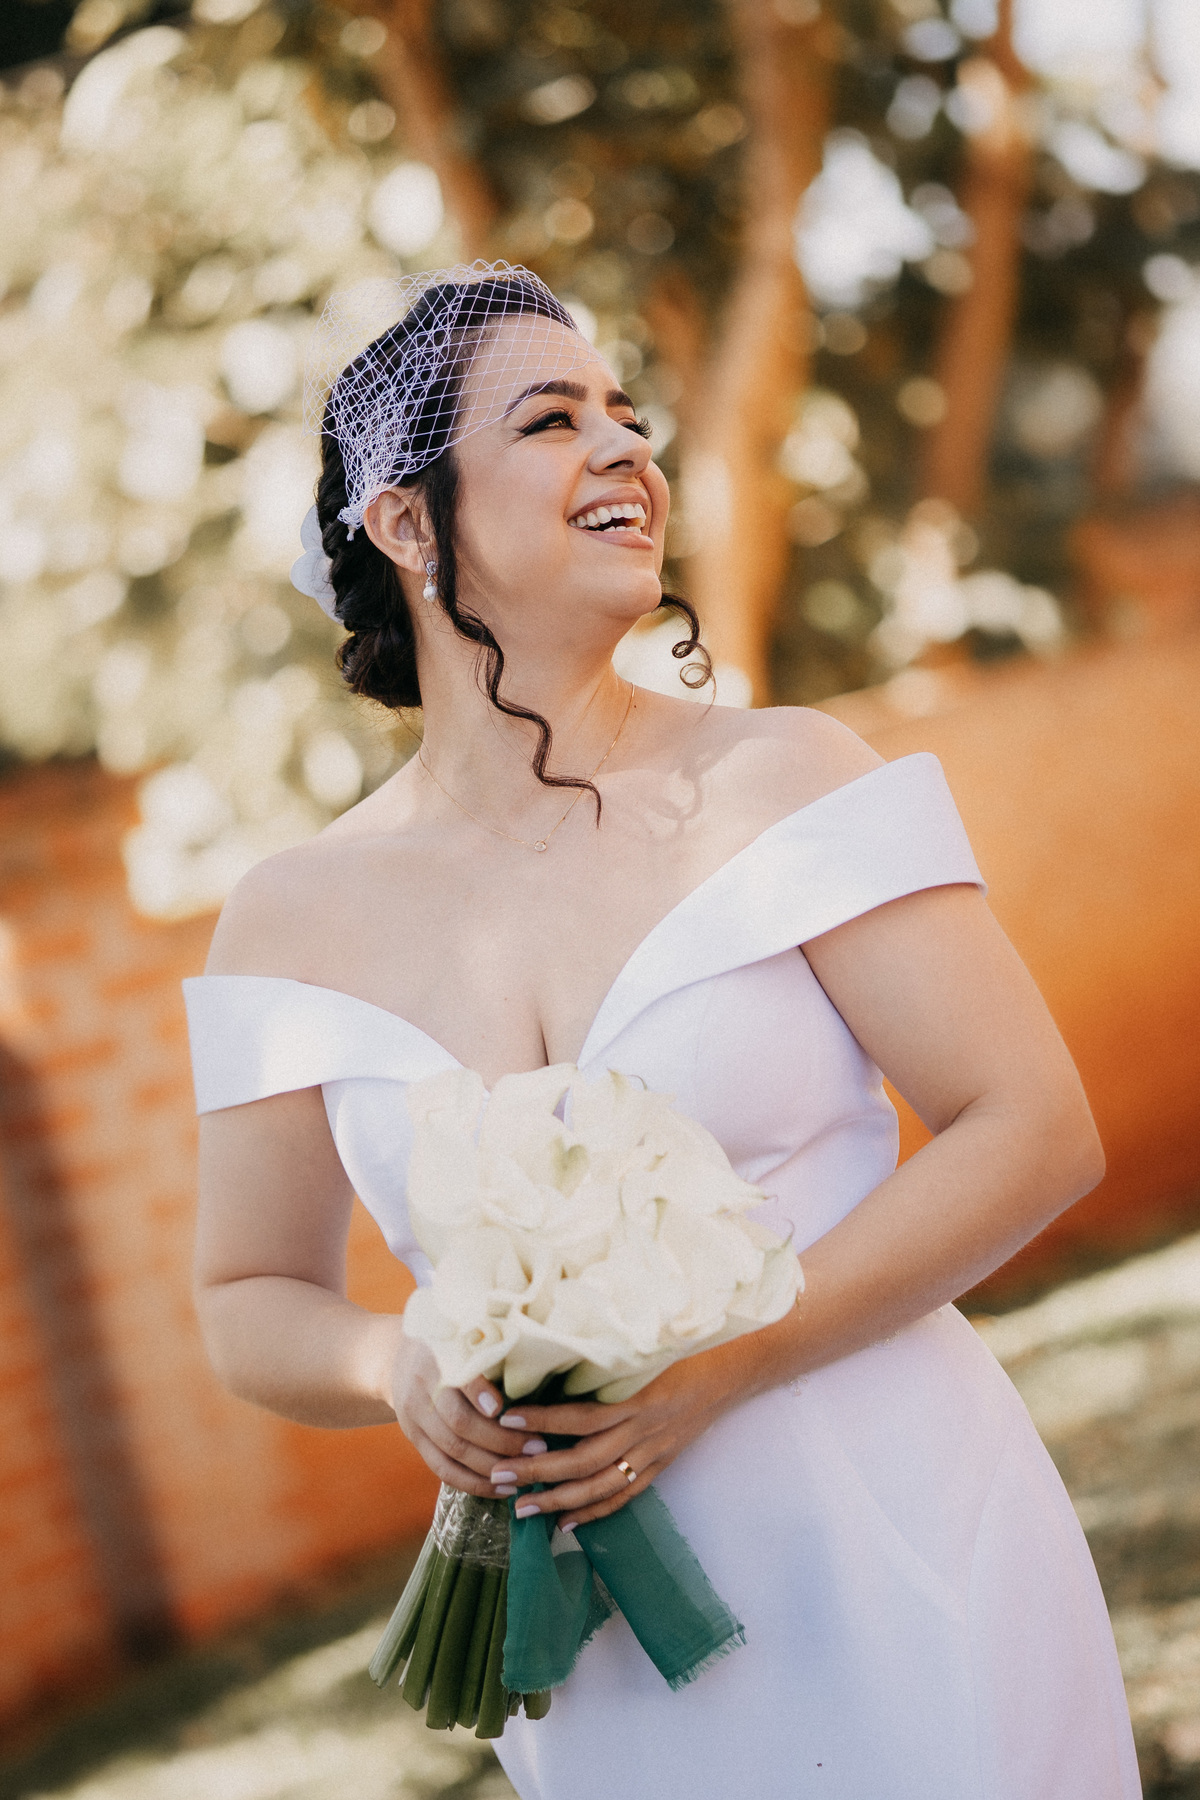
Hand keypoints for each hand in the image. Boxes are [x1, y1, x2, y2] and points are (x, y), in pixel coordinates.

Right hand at [389, 1336, 545, 1495]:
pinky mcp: (415, 1440)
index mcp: (437, 1355)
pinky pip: (443, 1469)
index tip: (502, 1409)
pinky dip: (473, 1483)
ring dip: (492, 1466)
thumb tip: (541, 1363)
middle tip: (538, 1446)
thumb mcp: (462, 1332)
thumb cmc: (448, 1343)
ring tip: (527, 1471)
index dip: (477, 1393)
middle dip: (501, 1440)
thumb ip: (490, 1345)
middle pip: (458, 1422)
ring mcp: (414, 1418)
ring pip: (452, 1451)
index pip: (456, 1375)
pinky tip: (502, 1488)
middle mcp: (421, 1387)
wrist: (394, 1358)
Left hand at [483, 1341, 752, 1530]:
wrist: (732, 1373)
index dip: (543, 1419)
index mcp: (638, 1400)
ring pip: (600, 1486)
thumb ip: (608, 1361)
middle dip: (537, 1470)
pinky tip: (565, 1524)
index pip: (581, 1416)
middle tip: (498, 1476)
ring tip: (522, 1509)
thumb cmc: (686, 1352)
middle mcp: (644, 1432)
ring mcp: (653, 1454)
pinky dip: (593, 1513)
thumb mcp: (648, 1349)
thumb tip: (554, 1358)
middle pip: (583, 1460)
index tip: (505, 1416)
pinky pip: (624, 1496)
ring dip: (558, 1501)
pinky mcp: (660, 1466)